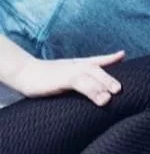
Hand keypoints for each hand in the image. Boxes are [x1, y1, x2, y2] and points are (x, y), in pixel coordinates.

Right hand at [9, 52, 124, 105]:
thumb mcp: (64, 78)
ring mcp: (69, 71)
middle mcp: (76, 66)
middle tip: (120, 89)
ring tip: (113, 94)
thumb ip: (79, 83)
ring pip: (91, 74)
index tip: (123, 55)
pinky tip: (100, 98)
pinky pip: (79, 82)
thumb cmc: (44, 79)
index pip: (97, 60)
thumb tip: (95, 93)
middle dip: (110, 77)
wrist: (22, 73)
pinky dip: (91, 90)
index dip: (111, 58)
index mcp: (77, 65)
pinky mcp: (61, 78)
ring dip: (103, 84)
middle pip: (97, 68)